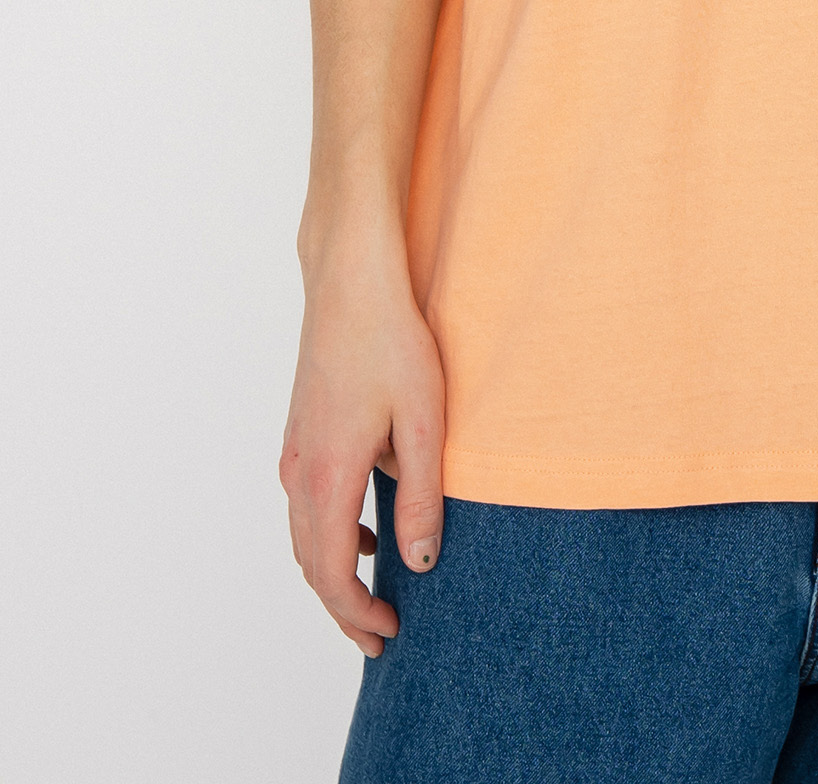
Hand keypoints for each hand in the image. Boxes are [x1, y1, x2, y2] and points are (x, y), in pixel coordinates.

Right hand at [280, 230, 446, 654]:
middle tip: (378, 636)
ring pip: (302, 535)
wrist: (351, 281)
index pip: (330, 572)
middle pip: (309, 563)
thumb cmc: (391, 341)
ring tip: (370, 593)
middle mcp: (299, 470)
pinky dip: (326, 534)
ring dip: (331, 572)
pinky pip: (304, 503)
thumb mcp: (423, 422)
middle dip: (342, 607)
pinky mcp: (301, 431)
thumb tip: (419, 562)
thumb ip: (422, 495)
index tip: (387, 633)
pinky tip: (363, 529)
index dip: (356, 612)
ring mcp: (294, 449)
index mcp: (327, 474)